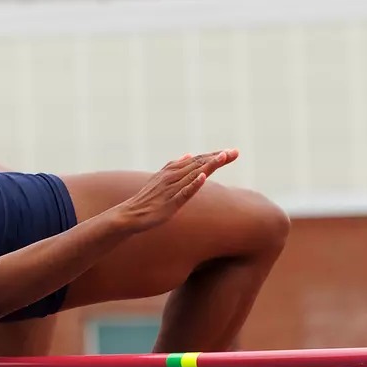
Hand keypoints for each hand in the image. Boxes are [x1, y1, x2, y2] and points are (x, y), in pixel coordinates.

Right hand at [115, 150, 236, 230]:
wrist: (130, 214)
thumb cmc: (148, 198)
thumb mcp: (161, 178)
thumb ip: (176, 166)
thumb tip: (188, 154)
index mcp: (172, 170)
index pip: (197, 160)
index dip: (214, 155)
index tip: (231, 152)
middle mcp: (172, 176)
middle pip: (199, 164)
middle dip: (218, 157)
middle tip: (235, 152)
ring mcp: (171, 189)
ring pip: (193, 174)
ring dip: (209, 165)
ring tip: (224, 157)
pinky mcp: (170, 202)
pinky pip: (184, 192)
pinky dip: (193, 184)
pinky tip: (203, 177)